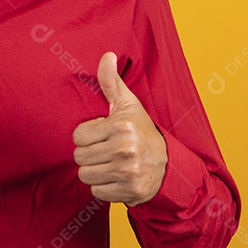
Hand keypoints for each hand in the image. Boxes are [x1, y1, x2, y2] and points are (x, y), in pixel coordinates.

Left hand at [72, 52, 166, 205]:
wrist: (169, 165)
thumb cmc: (142, 131)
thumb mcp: (128, 105)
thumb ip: (111, 82)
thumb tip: (107, 55)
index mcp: (121, 126)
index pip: (78, 136)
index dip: (88, 135)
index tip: (103, 135)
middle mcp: (125, 149)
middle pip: (79, 157)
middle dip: (90, 154)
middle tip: (106, 150)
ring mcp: (128, 172)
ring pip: (86, 175)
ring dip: (95, 172)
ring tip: (110, 164)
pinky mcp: (131, 191)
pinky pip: (97, 192)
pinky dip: (104, 187)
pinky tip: (117, 178)